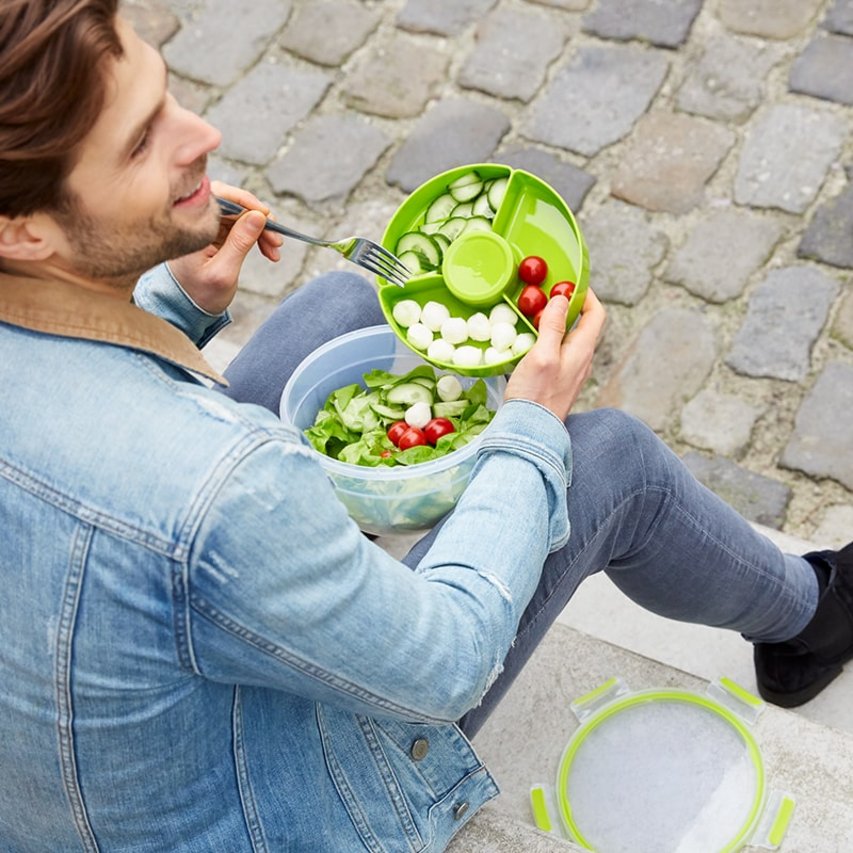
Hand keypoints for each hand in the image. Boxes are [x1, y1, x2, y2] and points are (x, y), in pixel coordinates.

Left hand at [167, 182, 283, 314]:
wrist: (191, 308)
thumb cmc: (202, 294)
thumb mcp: (224, 272)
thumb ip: (240, 242)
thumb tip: (258, 215)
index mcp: (192, 227)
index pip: (219, 197)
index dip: (244, 201)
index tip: (265, 215)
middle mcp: (199, 222)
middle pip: (234, 205)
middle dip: (259, 219)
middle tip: (277, 240)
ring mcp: (210, 227)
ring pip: (242, 216)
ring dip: (262, 229)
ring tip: (276, 249)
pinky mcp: (219, 234)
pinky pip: (243, 227)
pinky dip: (259, 236)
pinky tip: (269, 251)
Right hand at [504, 289, 605, 420]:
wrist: (529, 432)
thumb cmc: (535, 396)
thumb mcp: (542, 355)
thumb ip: (553, 326)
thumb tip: (561, 299)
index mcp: (582, 351)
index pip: (596, 314)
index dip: (586, 295)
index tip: (568, 283)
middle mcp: (581, 360)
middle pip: (582, 324)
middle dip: (566, 306)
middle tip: (545, 295)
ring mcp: (570, 371)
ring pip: (568, 338)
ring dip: (554, 323)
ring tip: (534, 315)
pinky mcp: (557, 380)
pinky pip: (557, 352)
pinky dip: (546, 339)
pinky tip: (528, 341)